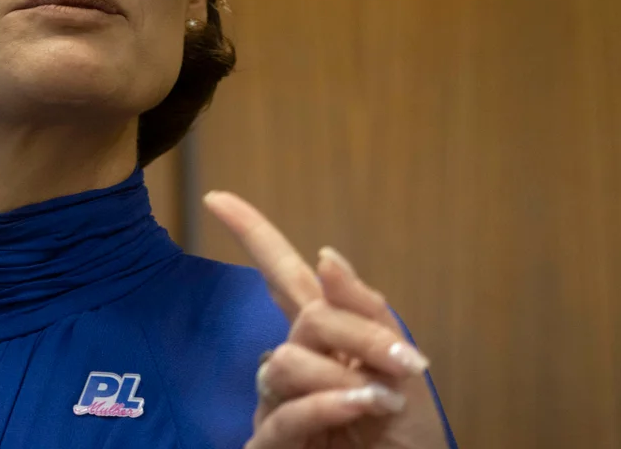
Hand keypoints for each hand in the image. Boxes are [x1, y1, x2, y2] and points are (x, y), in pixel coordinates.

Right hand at [203, 190, 449, 448]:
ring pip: (289, 362)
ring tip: (380, 402)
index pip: (283, 276)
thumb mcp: (402, 373)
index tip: (216, 197)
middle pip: (307, 316)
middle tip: (405, 363)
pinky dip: (329, 403)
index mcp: (324, 340)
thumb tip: (325, 257)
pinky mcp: (268, 444)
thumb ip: (366, 315)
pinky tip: (362, 404)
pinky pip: (288, 412)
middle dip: (358, 332)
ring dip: (343, 379)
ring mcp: (276, 405)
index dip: (251, 234)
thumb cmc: (403, 439)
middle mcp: (294, 364)